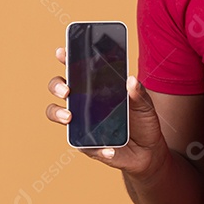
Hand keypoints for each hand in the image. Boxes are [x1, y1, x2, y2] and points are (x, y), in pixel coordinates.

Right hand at [45, 46, 169, 178]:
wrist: (148, 151)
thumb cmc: (142, 122)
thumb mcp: (145, 104)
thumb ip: (139, 93)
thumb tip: (131, 80)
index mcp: (97, 88)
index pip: (77, 70)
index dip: (66, 58)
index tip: (62, 52)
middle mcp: (84, 103)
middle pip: (59, 89)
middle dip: (57, 86)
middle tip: (67, 90)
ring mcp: (81, 123)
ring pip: (56, 114)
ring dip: (58, 113)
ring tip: (69, 117)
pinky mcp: (87, 145)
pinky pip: (82, 145)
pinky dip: (96, 147)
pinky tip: (109, 149)